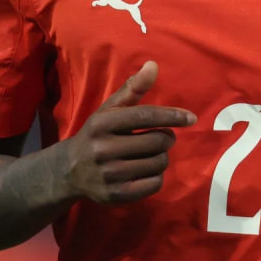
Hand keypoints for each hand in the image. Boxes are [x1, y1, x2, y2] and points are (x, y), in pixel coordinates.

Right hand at [62, 61, 195, 204]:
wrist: (69, 170)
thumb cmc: (97, 134)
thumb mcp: (109, 110)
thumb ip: (133, 88)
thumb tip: (153, 65)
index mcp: (102, 123)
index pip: (145, 116)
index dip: (171, 116)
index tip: (191, 118)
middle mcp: (103, 149)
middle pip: (158, 142)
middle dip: (166, 139)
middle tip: (160, 138)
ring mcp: (109, 174)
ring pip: (159, 163)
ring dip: (161, 157)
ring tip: (149, 154)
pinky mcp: (116, 195)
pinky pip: (155, 184)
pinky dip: (157, 176)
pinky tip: (145, 170)